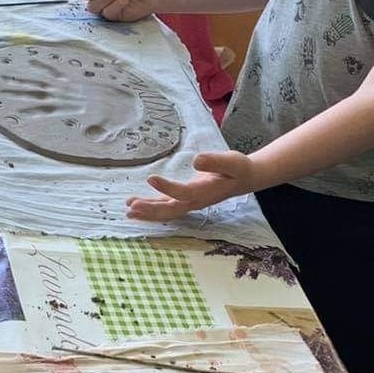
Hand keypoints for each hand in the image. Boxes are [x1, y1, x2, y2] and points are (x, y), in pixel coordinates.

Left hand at [126, 151, 261, 221]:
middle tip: (131, 207)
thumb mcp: (232, 161)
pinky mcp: (186, 200)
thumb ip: (215, 161)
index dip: (167, 187)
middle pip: (171, 210)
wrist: (245, 179)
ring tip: (128, 210)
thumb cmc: (238, 168)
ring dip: (148, 212)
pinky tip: (136, 207)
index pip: (183, 193)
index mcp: (205, 192)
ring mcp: (190, 203)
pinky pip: (167, 207)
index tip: (150, 178)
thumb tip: (196, 160)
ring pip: (167, 212)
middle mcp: (196, 201)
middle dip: (151, 210)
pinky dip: (151, 208)